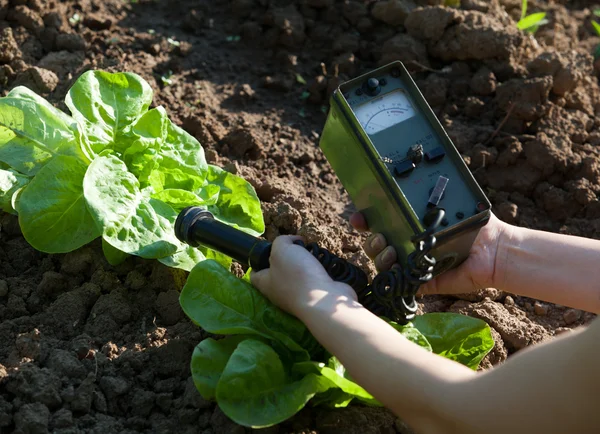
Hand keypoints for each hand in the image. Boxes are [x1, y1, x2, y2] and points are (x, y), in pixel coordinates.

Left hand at [250, 236, 357, 316]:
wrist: (324, 299)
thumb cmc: (297, 275)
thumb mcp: (282, 249)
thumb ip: (281, 241)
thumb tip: (292, 241)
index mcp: (266, 284)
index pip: (254, 274)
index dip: (257, 261)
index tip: (267, 250)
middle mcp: (279, 293)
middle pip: (277, 273)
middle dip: (286, 258)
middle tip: (294, 247)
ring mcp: (297, 297)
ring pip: (296, 276)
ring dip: (303, 263)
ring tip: (310, 253)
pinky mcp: (314, 297)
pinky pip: (312, 281)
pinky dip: (316, 271)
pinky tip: (321, 263)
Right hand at [349, 211, 508, 294]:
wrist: (495, 249)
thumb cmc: (475, 223)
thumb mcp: (448, 202)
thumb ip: (427, 197)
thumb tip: (406, 182)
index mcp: (410, 225)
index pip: (379, 222)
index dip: (365, 220)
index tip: (359, 217)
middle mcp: (407, 245)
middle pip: (375, 244)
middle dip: (371, 240)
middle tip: (382, 236)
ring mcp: (411, 265)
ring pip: (382, 263)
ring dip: (379, 256)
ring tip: (391, 250)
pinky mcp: (419, 283)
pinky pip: (397, 283)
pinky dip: (391, 277)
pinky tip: (395, 269)